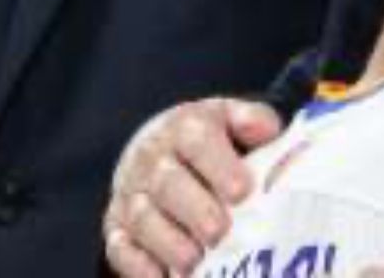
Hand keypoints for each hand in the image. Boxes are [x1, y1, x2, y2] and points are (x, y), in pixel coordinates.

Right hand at [103, 96, 283, 276]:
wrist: (155, 152)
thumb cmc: (211, 143)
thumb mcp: (232, 120)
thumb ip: (253, 121)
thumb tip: (267, 131)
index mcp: (185, 128)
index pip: (198, 140)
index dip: (219, 165)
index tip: (242, 191)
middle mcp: (151, 159)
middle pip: (168, 184)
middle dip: (195, 210)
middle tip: (219, 232)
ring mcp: (130, 194)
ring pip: (143, 218)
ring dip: (168, 242)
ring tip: (194, 261)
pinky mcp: (116, 227)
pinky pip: (120, 247)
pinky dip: (139, 265)